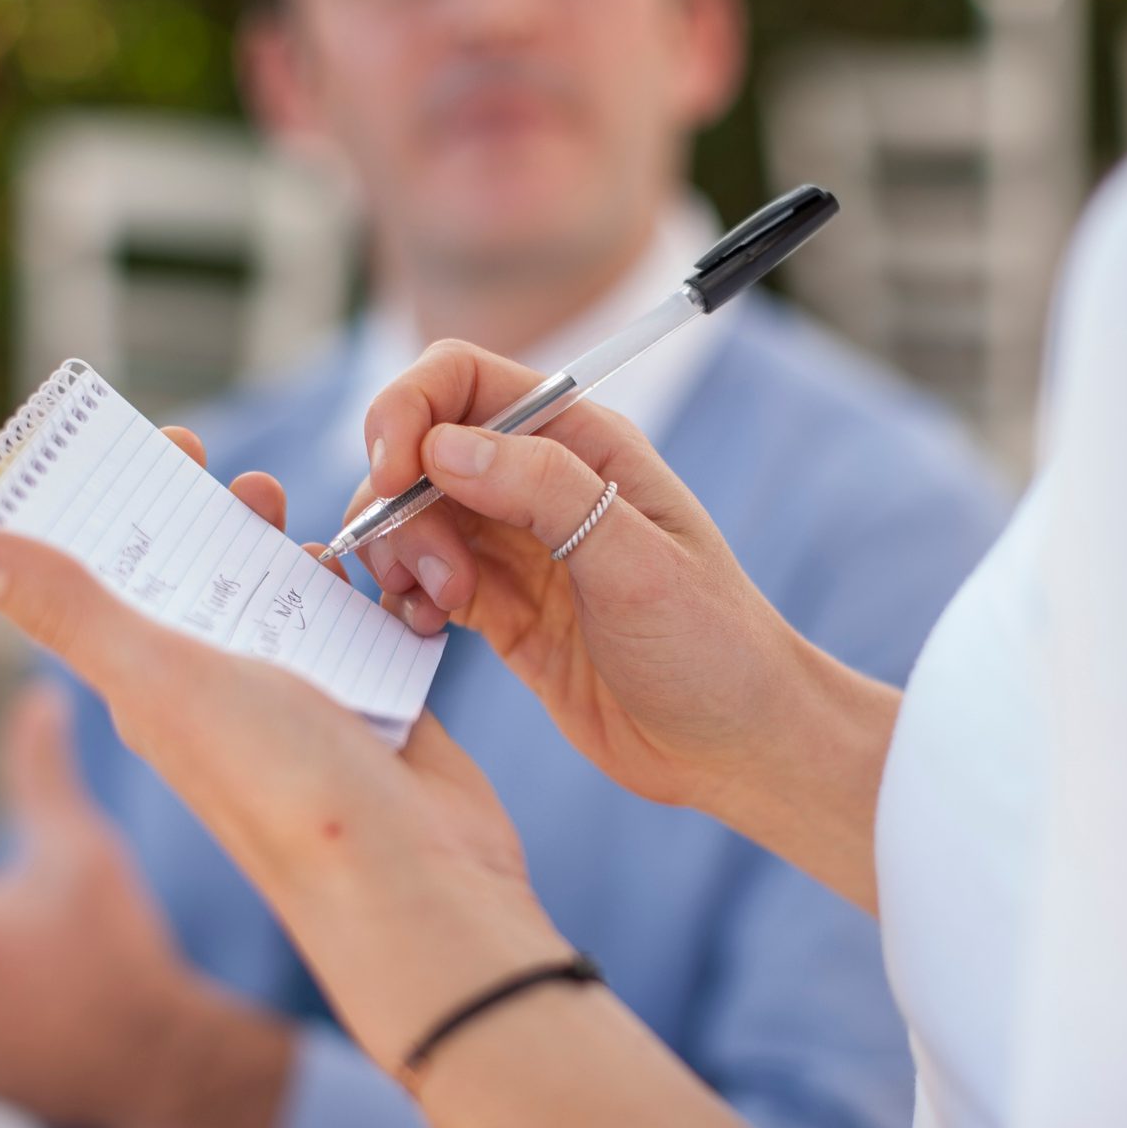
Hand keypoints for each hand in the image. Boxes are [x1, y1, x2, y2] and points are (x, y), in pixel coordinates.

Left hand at [0, 439, 571, 1077]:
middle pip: (208, 577)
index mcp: (154, 687)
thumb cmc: (281, 794)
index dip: (127, 507)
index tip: (160, 439)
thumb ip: (73, 611)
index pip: (120, 579)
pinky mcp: (375, 703)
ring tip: (308, 521)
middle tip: (242, 478)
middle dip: (218, 514)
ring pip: (288, 594)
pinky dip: (366, 589)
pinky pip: (362, 622)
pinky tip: (376, 572)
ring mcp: (303, 698)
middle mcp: (222, 690)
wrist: (414, 882)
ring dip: (292, 548)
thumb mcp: (162, 682)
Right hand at [341, 342, 887, 864]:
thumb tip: (444, 446)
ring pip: (412, 517)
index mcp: (582, 442)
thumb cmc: (712, 647)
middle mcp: (541, 482)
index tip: (391, 476)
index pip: (461, 381)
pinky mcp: (500, 607)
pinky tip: (429, 629)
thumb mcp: (637, 564)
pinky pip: (421, 579)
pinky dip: (404, 597)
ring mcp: (516, 546)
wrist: (734, 746)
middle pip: (420, 450)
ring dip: (401, 554)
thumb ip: (546, 493)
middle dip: (399, 504)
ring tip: (441, 607)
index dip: (407, 412)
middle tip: (439, 577)